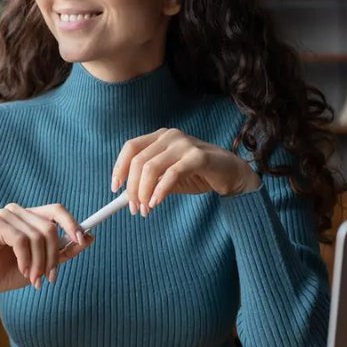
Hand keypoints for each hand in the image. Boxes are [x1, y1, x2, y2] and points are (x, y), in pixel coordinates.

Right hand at [0, 203, 93, 301]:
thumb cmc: (12, 271)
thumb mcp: (45, 262)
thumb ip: (65, 250)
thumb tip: (90, 237)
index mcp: (31, 216)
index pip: (57, 210)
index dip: (72, 223)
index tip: (82, 239)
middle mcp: (18, 211)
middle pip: (49, 227)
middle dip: (53, 256)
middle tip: (49, 277)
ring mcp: (5, 215)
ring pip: (36, 235)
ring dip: (39, 262)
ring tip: (34, 278)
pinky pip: (21, 240)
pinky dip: (25, 259)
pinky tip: (22, 269)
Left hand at [111, 128, 260, 216]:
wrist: (232, 174)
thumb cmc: (199, 174)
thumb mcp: (169, 177)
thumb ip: (150, 182)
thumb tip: (127, 196)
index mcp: (160, 137)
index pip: (131, 148)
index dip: (119, 168)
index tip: (115, 189)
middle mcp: (170, 136)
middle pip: (138, 161)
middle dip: (132, 188)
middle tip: (134, 208)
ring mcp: (184, 144)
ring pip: (151, 168)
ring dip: (144, 192)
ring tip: (146, 210)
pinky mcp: (198, 157)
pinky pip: (171, 174)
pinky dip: (160, 191)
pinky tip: (156, 203)